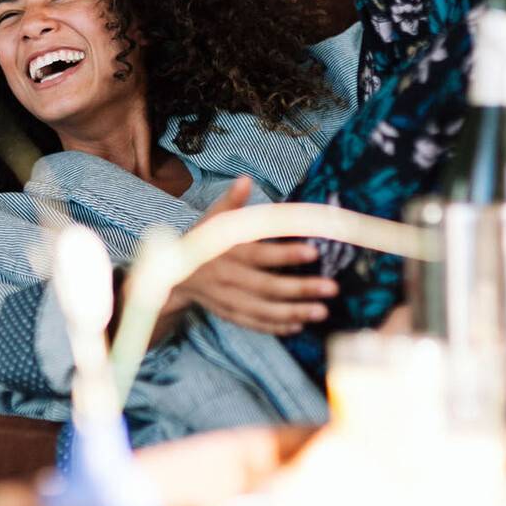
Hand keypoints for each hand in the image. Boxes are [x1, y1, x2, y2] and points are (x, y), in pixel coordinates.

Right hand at [164, 176, 338, 335]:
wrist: (173, 275)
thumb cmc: (202, 242)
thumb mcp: (212, 220)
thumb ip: (231, 202)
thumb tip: (245, 179)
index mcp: (226, 251)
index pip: (259, 254)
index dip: (286, 254)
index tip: (315, 252)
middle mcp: (227, 277)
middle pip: (267, 287)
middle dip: (300, 289)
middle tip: (331, 288)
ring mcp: (227, 299)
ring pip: (263, 310)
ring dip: (294, 312)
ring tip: (322, 311)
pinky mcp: (228, 314)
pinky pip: (254, 323)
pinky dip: (275, 327)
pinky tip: (298, 325)